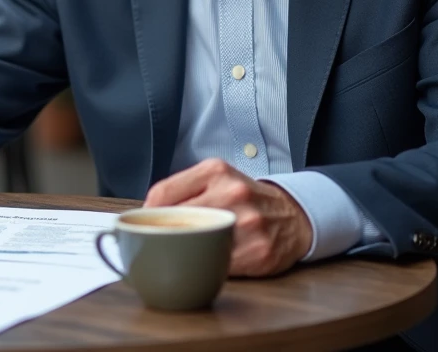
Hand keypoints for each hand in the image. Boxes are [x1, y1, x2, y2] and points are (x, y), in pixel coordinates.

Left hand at [145, 159, 311, 276]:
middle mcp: (233, 193)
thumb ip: (183, 189)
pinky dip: (210, 266)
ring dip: (186, 252)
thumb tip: (145, 213)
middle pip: (177, 220)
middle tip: (158, 242)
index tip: (144, 224)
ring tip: (185, 251)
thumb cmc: (245, 199)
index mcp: (216, 171)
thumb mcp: (217, 179)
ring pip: (197, 245)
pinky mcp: (259, 251)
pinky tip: (211, 261)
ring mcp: (248, 223)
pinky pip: (219, 266)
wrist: (293, 216)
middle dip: (163, 234)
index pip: (163, 193)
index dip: (147, 213)